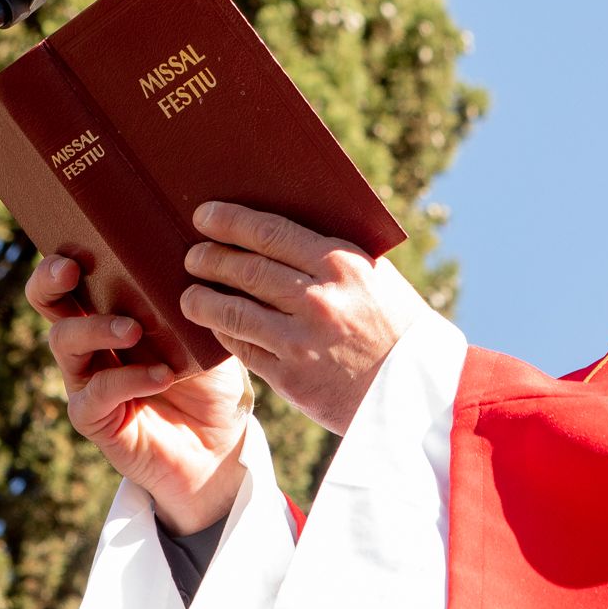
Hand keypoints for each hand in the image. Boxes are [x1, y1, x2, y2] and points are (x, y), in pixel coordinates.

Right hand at [27, 254, 250, 532]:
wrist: (221, 444)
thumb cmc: (211, 378)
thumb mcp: (208, 331)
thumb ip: (194, 300)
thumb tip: (202, 257)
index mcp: (110, 309)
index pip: (74, 275)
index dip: (64, 254)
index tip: (77, 239)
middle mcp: (89, 340)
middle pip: (46, 301)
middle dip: (50, 280)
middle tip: (71, 270)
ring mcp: (87, 379)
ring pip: (64, 341)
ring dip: (97, 328)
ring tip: (133, 329)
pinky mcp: (95, 418)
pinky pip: (97, 393)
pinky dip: (128, 379)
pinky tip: (161, 375)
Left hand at [178, 202, 440, 434]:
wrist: (418, 393)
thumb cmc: (396, 326)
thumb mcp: (376, 277)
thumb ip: (332, 254)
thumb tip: (276, 227)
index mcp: (343, 264)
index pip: (270, 232)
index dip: (230, 221)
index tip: (204, 215)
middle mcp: (320, 299)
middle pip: (245, 268)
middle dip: (209, 258)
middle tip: (192, 255)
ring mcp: (303, 340)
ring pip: (232, 310)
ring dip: (201, 299)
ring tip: (189, 294)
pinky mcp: (291, 377)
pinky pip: (242, 347)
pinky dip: (223, 333)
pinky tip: (216, 325)